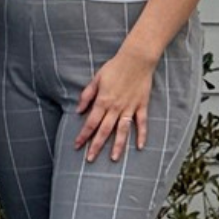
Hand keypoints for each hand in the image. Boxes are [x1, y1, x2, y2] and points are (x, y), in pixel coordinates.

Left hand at [73, 47, 157, 161]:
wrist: (137, 59)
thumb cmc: (114, 67)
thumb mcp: (96, 79)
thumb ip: (87, 96)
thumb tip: (78, 110)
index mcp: (102, 101)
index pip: (90, 123)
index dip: (83, 135)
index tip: (77, 146)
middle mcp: (116, 107)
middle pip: (104, 130)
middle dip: (96, 146)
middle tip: (90, 159)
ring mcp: (130, 107)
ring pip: (122, 130)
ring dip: (118, 145)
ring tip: (113, 159)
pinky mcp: (142, 105)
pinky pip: (141, 123)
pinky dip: (141, 135)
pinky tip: (139, 146)